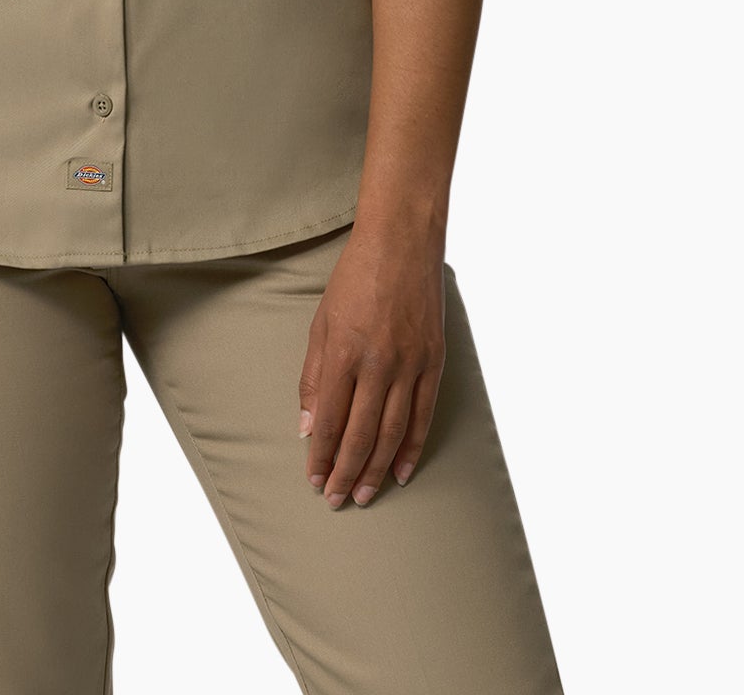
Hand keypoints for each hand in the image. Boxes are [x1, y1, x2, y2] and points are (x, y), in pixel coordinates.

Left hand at [296, 225, 444, 506]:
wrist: (402, 243)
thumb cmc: (354, 278)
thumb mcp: (321, 322)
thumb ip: (314, 376)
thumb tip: (308, 426)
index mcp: (344, 352)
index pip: (329, 420)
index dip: (321, 455)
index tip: (314, 480)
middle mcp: (378, 363)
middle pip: (360, 434)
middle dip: (346, 472)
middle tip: (336, 500)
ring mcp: (410, 364)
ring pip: (392, 432)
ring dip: (376, 469)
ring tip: (365, 495)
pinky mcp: (434, 361)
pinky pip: (423, 415)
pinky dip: (412, 447)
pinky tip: (401, 471)